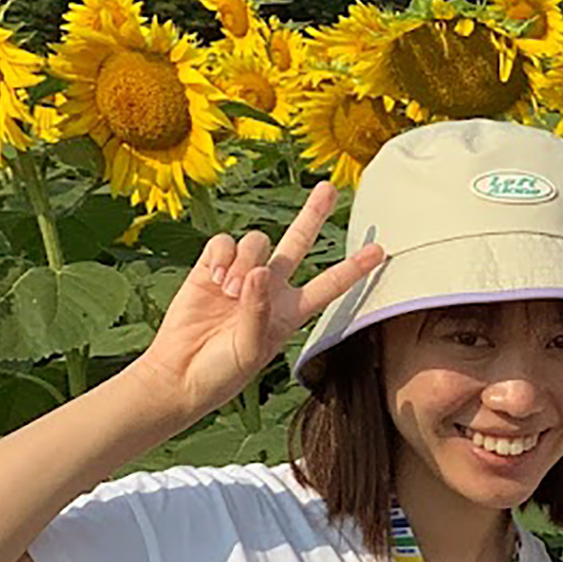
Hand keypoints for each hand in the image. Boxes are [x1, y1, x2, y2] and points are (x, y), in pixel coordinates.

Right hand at [128, 183, 383, 422]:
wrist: (180, 374)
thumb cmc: (223, 371)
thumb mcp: (252, 350)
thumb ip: (259, 312)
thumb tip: (259, 272)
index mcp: (292, 311)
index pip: (331, 284)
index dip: (354, 268)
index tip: (381, 251)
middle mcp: (271, 287)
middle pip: (298, 241)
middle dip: (313, 213)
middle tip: (329, 187)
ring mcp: (241, 275)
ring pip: (257, 241)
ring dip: (246, 261)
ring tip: (231, 292)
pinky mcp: (209, 268)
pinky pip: (223, 242)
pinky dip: (221, 256)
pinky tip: (214, 278)